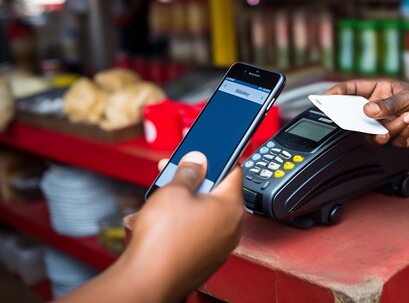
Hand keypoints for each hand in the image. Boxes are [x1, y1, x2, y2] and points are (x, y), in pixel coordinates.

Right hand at [122, 152, 242, 301]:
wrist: (147, 281)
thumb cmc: (163, 239)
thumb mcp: (174, 191)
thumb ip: (189, 171)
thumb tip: (198, 160)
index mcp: (231, 206)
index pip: (234, 171)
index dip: (217, 158)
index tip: (204, 152)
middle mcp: (231, 228)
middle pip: (217, 193)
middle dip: (195, 180)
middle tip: (175, 172)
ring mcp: (219, 246)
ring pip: (205, 213)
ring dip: (186, 201)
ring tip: (163, 198)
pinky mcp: (205, 259)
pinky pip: (198, 232)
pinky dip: (183, 223)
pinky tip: (163, 220)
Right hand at [326, 79, 408, 146]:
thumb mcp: (407, 96)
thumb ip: (387, 104)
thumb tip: (367, 111)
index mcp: (377, 92)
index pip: (352, 90)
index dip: (337, 92)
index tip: (326, 97)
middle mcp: (377, 109)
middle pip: (356, 115)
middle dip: (354, 119)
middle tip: (354, 120)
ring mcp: (383, 124)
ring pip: (373, 133)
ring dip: (389, 127)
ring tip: (406, 117)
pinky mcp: (393, 138)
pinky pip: (390, 139)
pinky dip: (402, 130)